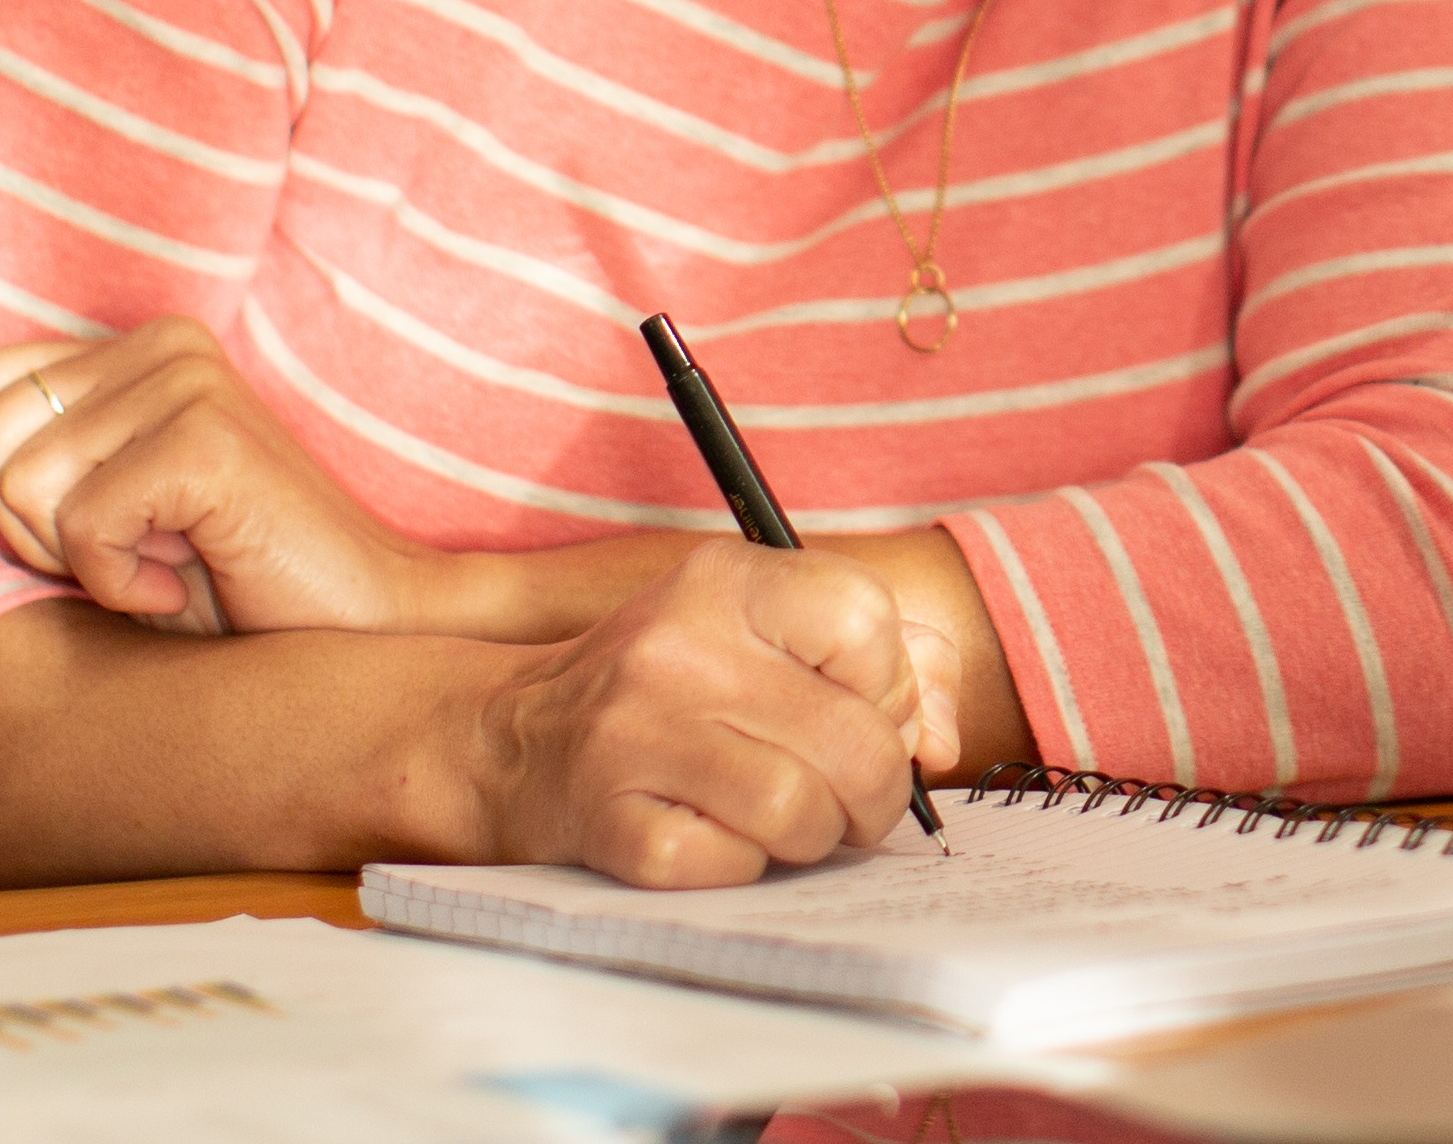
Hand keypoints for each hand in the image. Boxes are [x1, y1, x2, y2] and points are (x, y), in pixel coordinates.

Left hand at [0, 319, 444, 636]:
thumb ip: (22, 451)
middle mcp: (165, 344)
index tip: (100, 530)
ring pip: (21, 484)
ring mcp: (189, 384)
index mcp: (139, 347)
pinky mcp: (206, 440)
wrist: (358, 629)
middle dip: (33, 528)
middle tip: (129, 553)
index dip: (8, 491)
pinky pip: (80, 525)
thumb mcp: (98, 516)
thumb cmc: (228, 586)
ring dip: (81, 559)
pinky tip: (186, 578)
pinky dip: (119, 582)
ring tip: (164, 562)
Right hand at [471, 540, 960, 885]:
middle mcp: (678, 647)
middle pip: (855, 740)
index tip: (857, 711)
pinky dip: (740, 869)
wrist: (509, 740)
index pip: (867, 620)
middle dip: (872, 792)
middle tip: (844, 801)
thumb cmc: (663, 691)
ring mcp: (635, 735)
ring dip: (811, 837)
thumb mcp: (758, 632)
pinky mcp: (609, 821)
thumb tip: (944, 737)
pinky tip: (713, 841)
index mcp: (725, 583)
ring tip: (780, 822)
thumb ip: (882, 659)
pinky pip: (728, 866)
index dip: (889, 686)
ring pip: (802, 811)